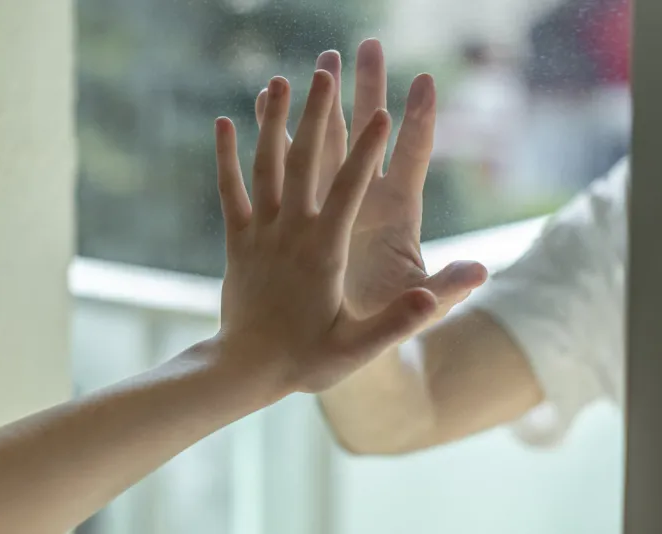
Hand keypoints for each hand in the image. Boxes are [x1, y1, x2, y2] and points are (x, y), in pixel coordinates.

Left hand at [215, 71, 436, 393]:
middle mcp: (290, 233)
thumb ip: (398, 321)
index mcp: (323, 251)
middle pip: (305, 163)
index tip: (384, 112)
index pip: (349, 190)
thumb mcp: (357, 349)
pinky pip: (230, 190)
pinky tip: (225, 122)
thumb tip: (436, 297)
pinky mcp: (238, 240)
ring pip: (266, 167)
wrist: (244, 370)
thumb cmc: (305, 361)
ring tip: (280, 81)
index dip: (367, 151)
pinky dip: (226, 156)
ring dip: (274, 122)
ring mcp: (260, 233)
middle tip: (328, 70)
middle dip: (319, 115)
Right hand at [255, 39, 487, 331]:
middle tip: (362, 47)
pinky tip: (255, 111)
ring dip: (315, 105)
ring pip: (321, 142)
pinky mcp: (297, 214)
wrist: (338, 341)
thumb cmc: (382, 325)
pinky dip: (269, 139)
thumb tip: (480, 273)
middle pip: (366, 132)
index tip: (424, 81)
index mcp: (397, 213)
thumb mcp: (415, 309)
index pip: (413, 155)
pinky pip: (279, 168)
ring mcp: (329, 202)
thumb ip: (442, 291)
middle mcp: (364, 197)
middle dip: (365, 90)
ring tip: (310, 66)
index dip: (419, 120)